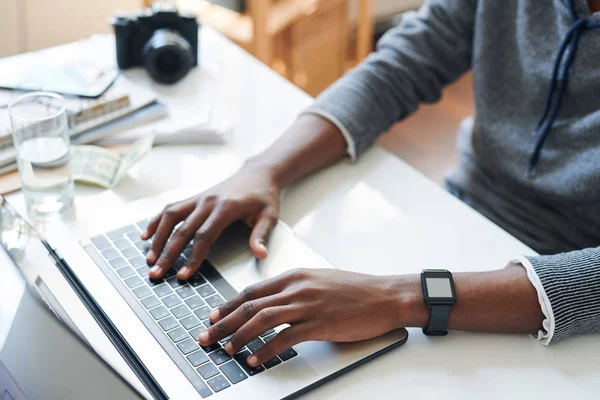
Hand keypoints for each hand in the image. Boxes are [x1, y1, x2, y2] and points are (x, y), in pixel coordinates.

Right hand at [142, 163, 280, 279]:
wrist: (259, 173)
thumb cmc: (264, 196)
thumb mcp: (270, 215)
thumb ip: (261, 235)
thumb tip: (260, 254)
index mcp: (226, 208)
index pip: (204, 236)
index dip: (192, 257)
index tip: (182, 275)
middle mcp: (208, 201)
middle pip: (183, 230)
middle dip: (167, 254)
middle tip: (156, 273)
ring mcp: (199, 198)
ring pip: (171, 216)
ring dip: (158, 238)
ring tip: (149, 258)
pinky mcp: (195, 197)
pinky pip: (171, 208)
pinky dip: (157, 221)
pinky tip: (146, 235)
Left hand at [199, 269, 412, 366]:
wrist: (384, 295)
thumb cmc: (355, 289)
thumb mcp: (318, 280)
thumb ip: (294, 290)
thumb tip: (272, 304)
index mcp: (294, 276)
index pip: (252, 291)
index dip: (228, 304)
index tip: (212, 315)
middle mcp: (297, 288)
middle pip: (250, 305)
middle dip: (224, 321)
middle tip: (207, 336)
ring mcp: (308, 305)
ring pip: (262, 320)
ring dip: (240, 336)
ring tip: (226, 349)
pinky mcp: (320, 324)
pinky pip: (285, 338)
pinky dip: (266, 350)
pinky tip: (255, 359)